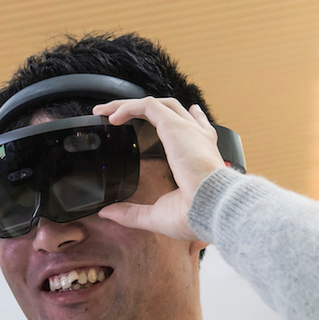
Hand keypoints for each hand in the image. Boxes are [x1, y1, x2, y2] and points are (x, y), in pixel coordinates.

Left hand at [91, 98, 225, 240]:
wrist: (212, 207)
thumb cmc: (196, 214)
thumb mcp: (157, 215)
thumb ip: (132, 213)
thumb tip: (108, 213)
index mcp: (201, 154)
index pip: (197, 127)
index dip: (192, 117)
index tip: (190, 111)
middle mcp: (196, 137)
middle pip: (170, 110)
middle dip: (144, 107)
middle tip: (119, 112)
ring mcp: (187, 129)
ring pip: (156, 104)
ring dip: (128, 104)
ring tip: (106, 111)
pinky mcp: (174, 126)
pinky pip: (148, 106)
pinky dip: (127, 107)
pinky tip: (111, 117)